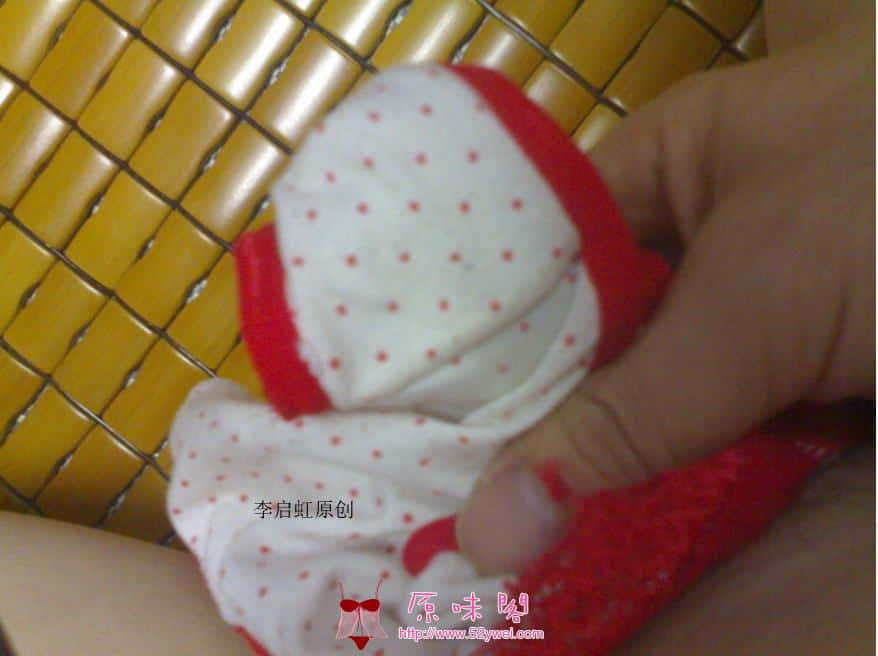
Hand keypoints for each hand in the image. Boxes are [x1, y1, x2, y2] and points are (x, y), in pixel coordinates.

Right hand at [456, 4, 873, 574]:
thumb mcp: (761, 295)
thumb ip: (625, 413)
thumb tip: (490, 521)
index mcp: (665, 169)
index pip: (533, 255)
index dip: (469, 335)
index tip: (406, 419)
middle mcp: (691, 245)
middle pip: (582, 335)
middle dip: (513, 411)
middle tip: (423, 490)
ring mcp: (744, 322)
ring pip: (640, 396)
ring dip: (583, 459)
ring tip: (471, 520)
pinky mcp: (792, 392)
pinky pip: (703, 440)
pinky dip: (659, 486)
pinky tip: (583, 533)